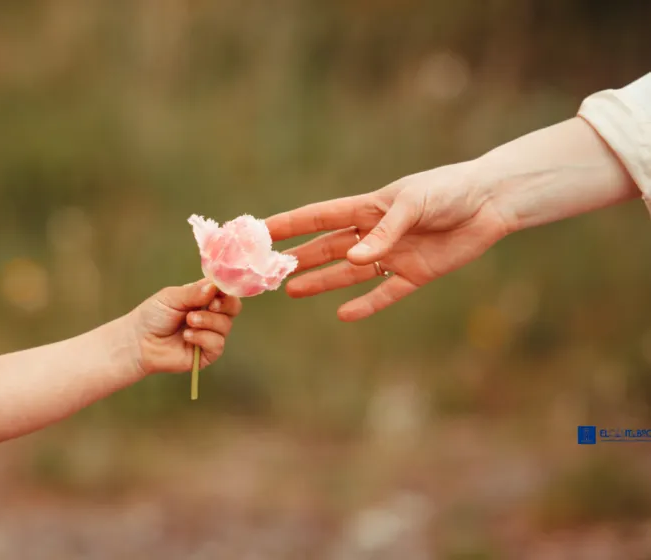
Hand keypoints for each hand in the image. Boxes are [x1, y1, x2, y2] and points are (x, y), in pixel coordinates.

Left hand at [129, 280, 241, 374]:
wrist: (139, 341)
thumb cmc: (153, 316)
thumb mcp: (172, 297)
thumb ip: (193, 291)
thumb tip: (214, 286)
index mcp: (204, 298)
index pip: (225, 291)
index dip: (226, 290)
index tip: (218, 290)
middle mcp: (210, 316)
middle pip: (234, 308)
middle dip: (225, 305)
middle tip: (210, 305)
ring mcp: (210, 335)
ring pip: (226, 326)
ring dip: (208, 321)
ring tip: (189, 321)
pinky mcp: (207, 354)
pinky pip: (218, 344)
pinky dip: (204, 338)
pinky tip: (187, 336)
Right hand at [265, 160, 512, 320]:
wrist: (492, 201)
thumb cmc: (449, 190)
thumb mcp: (414, 204)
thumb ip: (384, 232)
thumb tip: (355, 260)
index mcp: (368, 208)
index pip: (318, 217)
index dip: (289, 224)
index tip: (259, 230)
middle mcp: (375, 234)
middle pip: (328, 248)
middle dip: (299, 257)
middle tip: (270, 270)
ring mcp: (393, 255)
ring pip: (349, 272)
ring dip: (322, 281)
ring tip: (292, 290)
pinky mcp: (417, 274)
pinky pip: (386, 293)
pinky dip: (366, 305)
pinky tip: (344, 314)